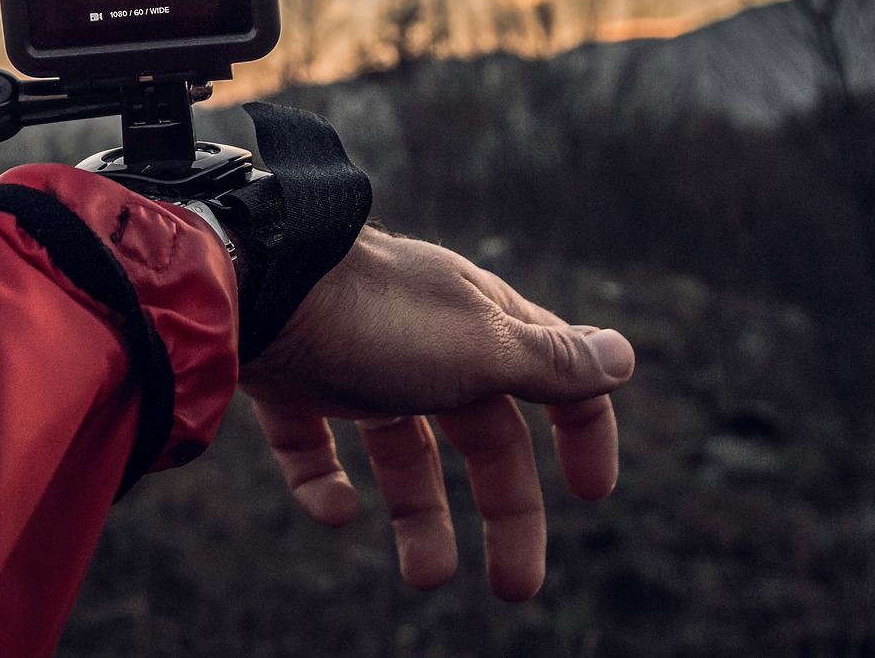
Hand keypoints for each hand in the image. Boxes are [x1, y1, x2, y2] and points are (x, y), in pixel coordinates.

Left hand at [239, 226, 634, 600]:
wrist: (251, 284)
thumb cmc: (377, 317)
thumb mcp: (479, 347)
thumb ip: (549, 361)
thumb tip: (623, 356)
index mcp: (479, 322)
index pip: (551, 376)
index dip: (582, 431)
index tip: (592, 494)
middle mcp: (423, 339)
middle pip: (481, 431)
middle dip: (507, 510)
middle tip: (516, 589)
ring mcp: (353, 358)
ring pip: (401, 446)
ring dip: (421, 514)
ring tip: (425, 578)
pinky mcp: (291, 378)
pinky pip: (315, 441)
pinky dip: (328, 482)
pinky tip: (336, 511)